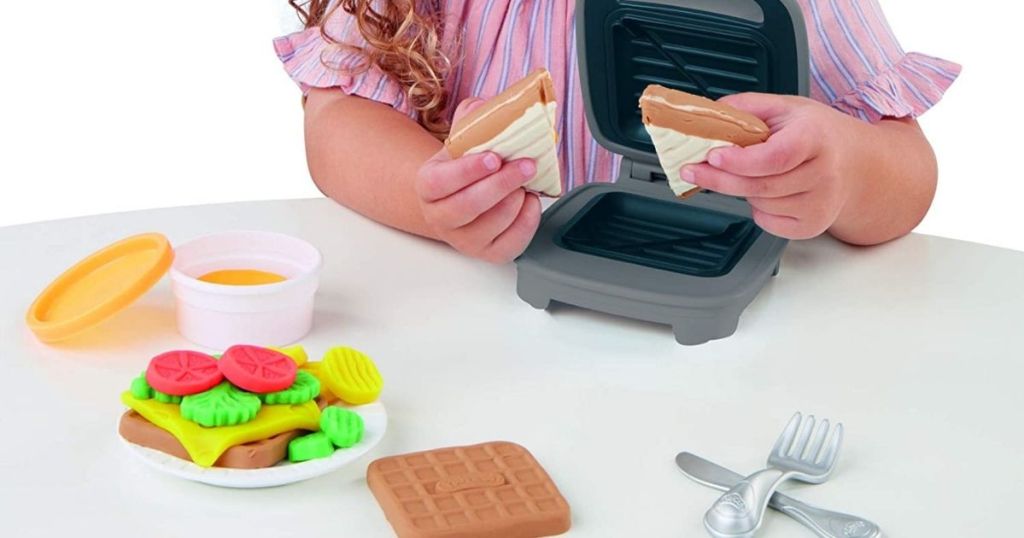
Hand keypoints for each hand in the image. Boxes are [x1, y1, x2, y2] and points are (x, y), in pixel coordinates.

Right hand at [414, 98, 541, 262]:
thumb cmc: (465, 166)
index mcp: (428, 185)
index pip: (440, 182)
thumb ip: (473, 118)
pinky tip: (529, 202)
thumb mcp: (463, 138)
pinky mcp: (487, 253)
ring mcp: (463, 239)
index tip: (493, 157)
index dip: (467, 171)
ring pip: (490, 226)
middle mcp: (440, 217)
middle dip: (501, 184)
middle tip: (526, 165)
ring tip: (526, 183)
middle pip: (468, 206)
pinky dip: (526, 222)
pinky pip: (510, 244)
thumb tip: (492, 106)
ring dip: (515, 202)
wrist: (461, 196)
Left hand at [681, 93, 866, 239]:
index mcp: (816, 138)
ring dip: (742, 190)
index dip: (741, 160)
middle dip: (720, 179)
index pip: (776, 156)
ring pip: (760, 203)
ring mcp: (820, 204)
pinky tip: (767, 190)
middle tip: (693, 170)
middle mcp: (824, 174)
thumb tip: (709, 115)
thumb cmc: (818, 134)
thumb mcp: (786, 108)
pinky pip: (767, 221)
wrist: (857, 164)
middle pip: (760, 185)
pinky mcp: (812, 225)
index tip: (713, 155)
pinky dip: (757, 207)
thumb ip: (746, 107)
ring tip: (752, 173)